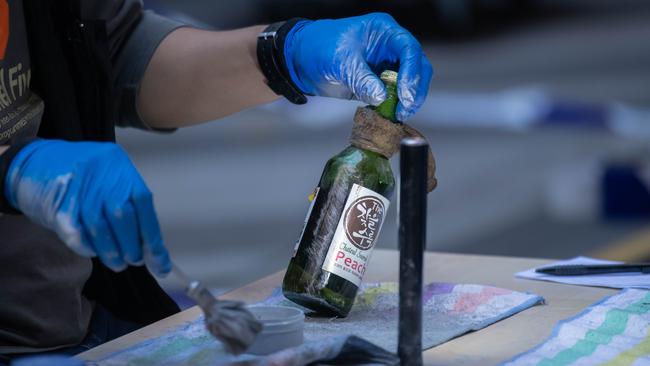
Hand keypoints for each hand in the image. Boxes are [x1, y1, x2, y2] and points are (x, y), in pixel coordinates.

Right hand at [4, 140, 170, 275]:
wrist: (31, 163)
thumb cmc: (79, 179)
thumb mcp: (108, 182)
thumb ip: (130, 207)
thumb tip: (153, 247)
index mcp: (119, 166)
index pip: (143, 203)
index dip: (152, 235)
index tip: (159, 260)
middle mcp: (101, 171)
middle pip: (122, 215)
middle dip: (131, 245)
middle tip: (134, 260)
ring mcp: (77, 184)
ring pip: (99, 226)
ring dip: (111, 251)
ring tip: (117, 262)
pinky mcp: (55, 200)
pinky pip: (75, 231)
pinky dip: (86, 247)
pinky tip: (92, 251)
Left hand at [284, 13, 432, 120]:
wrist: (302, 60)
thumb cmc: (320, 48)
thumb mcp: (342, 62)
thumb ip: (362, 79)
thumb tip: (382, 97)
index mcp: (384, 31)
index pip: (409, 49)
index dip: (412, 72)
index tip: (406, 94)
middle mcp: (390, 47)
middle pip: (417, 66)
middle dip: (415, 89)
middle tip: (405, 109)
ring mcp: (386, 65)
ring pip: (410, 83)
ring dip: (407, 100)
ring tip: (397, 115)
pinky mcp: (379, 83)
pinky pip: (395, 95)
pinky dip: (395, 106)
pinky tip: (389, 115)